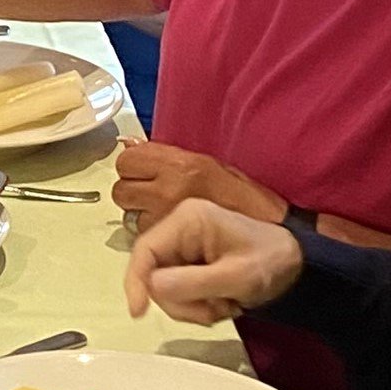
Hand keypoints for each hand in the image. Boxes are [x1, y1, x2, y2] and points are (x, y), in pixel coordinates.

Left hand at [110, 140, 276, 226]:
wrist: (270, 237)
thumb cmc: (245, 200)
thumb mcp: (210, 166)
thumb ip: (167, 158)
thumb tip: (130, 145)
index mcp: (181, 164)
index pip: (127, 160)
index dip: (133, 167)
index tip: (144, 173)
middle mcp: (168, 189)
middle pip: (121, 190)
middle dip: (132, 193)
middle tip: (152, 197)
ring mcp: (165, 218)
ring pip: (129, 216)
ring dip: (141, 216)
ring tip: (166, 218)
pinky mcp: (168, 244)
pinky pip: (144, 238)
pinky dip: (154, 237)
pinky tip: (173, 235)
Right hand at [121, 197, 306, 323]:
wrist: (297, 266)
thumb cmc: (272, 261)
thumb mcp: (235, 276)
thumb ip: (192, 282)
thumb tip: (152, 286)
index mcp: (188, 219)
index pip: (144, 250)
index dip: (136, 282)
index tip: (139, 311)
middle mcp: (181, 229)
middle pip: (153, 275)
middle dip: (181, 301)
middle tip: (213, 309)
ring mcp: (185, 247)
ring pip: (165, 289)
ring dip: (192, 307)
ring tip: (224, 304)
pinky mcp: (190, 263)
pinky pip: (178, 292)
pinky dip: (198, 306)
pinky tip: (222, 302)